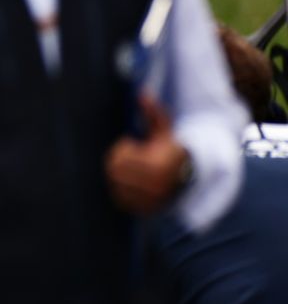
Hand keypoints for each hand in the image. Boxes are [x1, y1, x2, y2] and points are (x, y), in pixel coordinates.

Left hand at [104, 95, 191, 215]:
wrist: (189, 175)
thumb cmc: (172, 148)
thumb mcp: (163, 129)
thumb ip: (152, 112)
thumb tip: (143, 93)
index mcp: (155, 167)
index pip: (119, 159)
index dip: (124, 148)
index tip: (134, 143)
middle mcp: (152, 188)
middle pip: (114, 173)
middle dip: (120, 161)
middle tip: (133, 156)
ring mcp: (149, 202)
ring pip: (116, 186)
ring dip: (120, 175)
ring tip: (134, 168)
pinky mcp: (145, 210)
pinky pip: (120, 200)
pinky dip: (122, 190)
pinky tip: (133, 181)